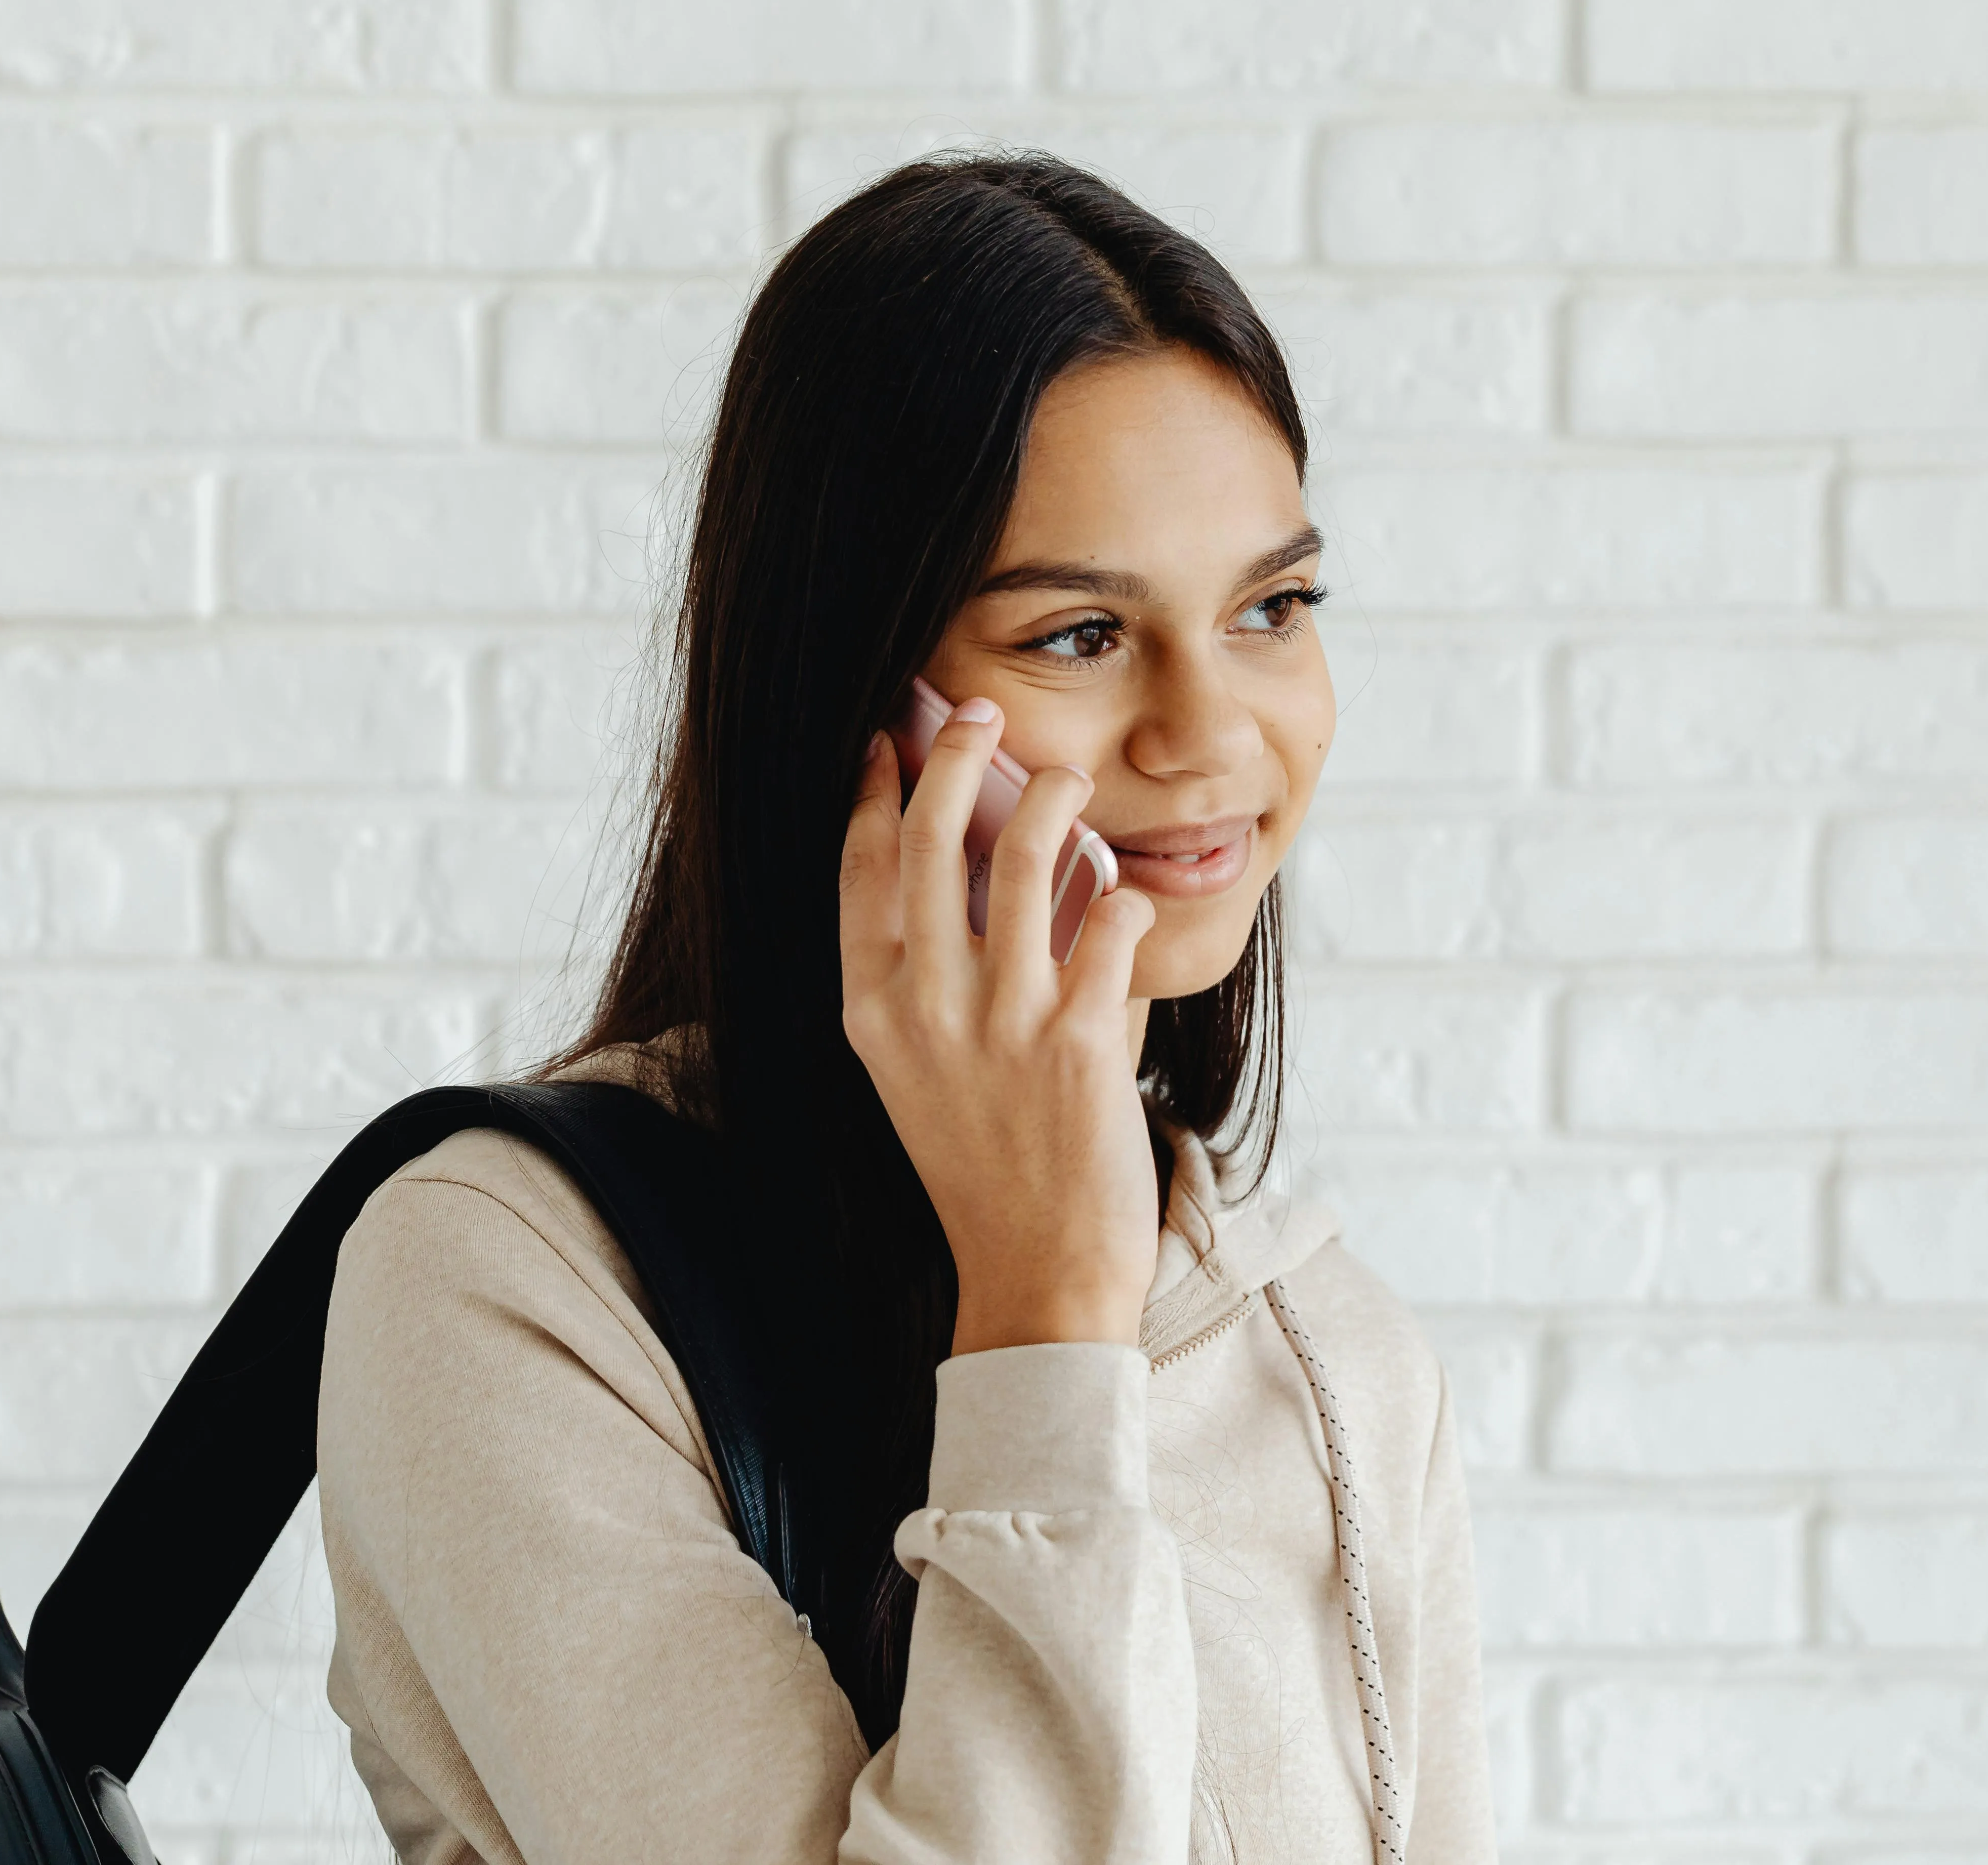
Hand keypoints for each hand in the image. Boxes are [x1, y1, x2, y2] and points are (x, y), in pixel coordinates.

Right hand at [838, 699, 1162, 1355]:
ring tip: (1068, 779)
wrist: (1036, 1274)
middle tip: (981, 713)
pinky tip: (1128, 896)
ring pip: (1028, 857)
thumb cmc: (983, 1167)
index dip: (872, 790)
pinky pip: (1110, 923)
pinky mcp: (1080, 1041)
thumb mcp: (917, 1071)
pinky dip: (1124, 895)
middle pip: (930, 839)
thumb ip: (927, 980)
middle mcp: (927, 1007)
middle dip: (955, 755)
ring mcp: (1003, 1022)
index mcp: (873, 1011)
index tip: (889, 738)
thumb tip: (964, 870)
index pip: (859, 870)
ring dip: (1052, 798)